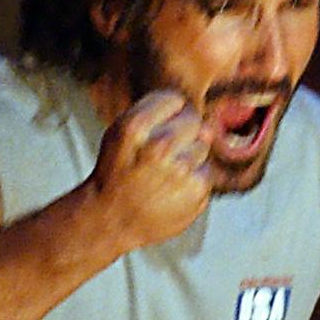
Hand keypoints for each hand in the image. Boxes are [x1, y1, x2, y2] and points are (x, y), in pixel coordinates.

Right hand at [89, 90, 213, 251]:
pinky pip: (207, 170)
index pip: (173, 100)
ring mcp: (180, 169)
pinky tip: (174, 187)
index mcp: (135, 127)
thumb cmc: (117, 173)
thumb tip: (204, 121)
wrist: (112, 220)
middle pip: (192, 120)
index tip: (156, 127)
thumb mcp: (119, 133)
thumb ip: (155, 113)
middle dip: (181, 132)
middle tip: (161, 153)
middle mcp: (159, 146)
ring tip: (165, 173)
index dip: (167, 112)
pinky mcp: (196, 190)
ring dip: (189, 155)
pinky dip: (194, 177)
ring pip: (203, 144)